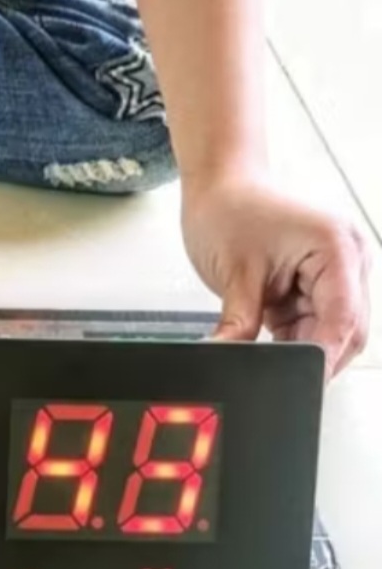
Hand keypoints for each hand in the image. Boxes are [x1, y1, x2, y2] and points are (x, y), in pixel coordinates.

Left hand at [181, 175, 370, 378]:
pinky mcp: (318, 282)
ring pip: (331, 330)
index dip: (323, 357)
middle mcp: (348, 259)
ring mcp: (336, 272)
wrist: (220, 185)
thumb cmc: (229, 211)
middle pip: (347, 330)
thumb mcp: (233, 276)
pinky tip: (267, 336)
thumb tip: (230, 362)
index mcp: (336, 249)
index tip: (302, 383)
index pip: (343, 319)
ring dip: (300, 345)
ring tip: (264, 340)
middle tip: (279, 378)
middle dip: (315, 356)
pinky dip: (292, 337)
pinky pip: (314, 322)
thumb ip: (239, 326)